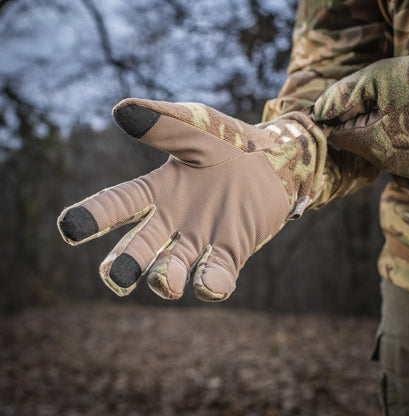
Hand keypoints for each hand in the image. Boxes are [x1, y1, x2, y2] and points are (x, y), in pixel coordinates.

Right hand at [57, 99, 323, 300]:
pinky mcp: (232, 251)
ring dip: (165, 278)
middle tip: (116, 278)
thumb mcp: (200, 127)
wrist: (276, 160)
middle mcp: (174, 221)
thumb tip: (121, 111)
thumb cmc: (231, 142)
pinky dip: (212, 283)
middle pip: (140, 248)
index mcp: (160, 190)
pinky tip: (211, 282)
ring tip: (167, 281)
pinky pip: (216, 275)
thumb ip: (166, 124)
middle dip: (126, 264)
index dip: (94, 215)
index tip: (69, 229)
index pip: (120, 203)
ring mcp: (202, 240)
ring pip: (173, 269)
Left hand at [313, 55, 408, 177]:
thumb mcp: (380, 79)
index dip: (336, 118)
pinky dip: (394, 135)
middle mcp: (387, 162)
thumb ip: (343, 95)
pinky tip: (407, 119)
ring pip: (375, 147)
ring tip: (398, 109)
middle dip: (356, 123)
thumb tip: (318, 111)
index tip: (347, 104)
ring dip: (376, 128)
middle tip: (377, 101)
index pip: (335, 137)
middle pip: (355, 143)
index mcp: (371, 143)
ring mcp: (406, 165)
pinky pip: (395, 150)